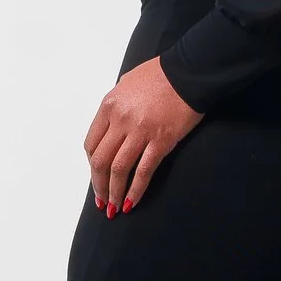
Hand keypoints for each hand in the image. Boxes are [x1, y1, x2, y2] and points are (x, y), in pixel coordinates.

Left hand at [83, 57, 202, 214]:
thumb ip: (116, 105)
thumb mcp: (127, 83)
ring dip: (114, 192)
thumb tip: (112, 124)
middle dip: (99, 185)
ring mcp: (140, 132)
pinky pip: (143, 171)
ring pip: (118, 170)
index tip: (96, 177)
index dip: (91, 166)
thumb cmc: (160, 74)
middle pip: (101, 161)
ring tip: (114, 208)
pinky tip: (132, 202)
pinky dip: (135, 190)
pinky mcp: (161, 141)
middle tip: (102, 200)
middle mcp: (120, 120)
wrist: (188, 72)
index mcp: (109, 106)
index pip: (92, 144)